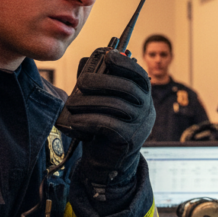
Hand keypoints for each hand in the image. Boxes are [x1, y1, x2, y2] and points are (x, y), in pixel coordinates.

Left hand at [63, 50, 154, 183]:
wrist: (107, 160)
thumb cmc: (104, 126)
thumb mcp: (103, 101)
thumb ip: (98, 82)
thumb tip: (87, 61)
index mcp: (142, 95)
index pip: (139, 75)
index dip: (125, 64)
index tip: (108, 56)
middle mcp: (146, 107)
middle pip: (127, 87)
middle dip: (101, 81)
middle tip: (80, 83)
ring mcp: (140, 124)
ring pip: (115, 105)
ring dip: (88, 102)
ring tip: (71, 104)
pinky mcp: (130, 139)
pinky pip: (108, 124)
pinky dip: (88, 120)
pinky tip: (75, 121)